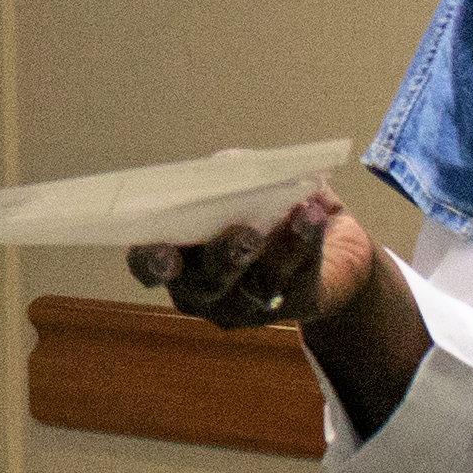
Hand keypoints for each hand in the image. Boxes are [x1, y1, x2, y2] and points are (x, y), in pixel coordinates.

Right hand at [131, 185, 427, 429]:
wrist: (324, 238)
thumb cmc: (263, 205)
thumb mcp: (243, 181)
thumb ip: (229, 173)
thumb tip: (231, 166)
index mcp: (176, 257)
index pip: (148, 266)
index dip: (150, 262)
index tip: (164, 253)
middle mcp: (203, 290)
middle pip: (205, 283)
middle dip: (225, 258)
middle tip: (246, 235)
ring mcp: (245, 306)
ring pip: (257, 284)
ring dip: (279, 247)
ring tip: (297, 212)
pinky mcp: (290, 306)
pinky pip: (297, 278)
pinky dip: (306, 242)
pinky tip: (313, 215)